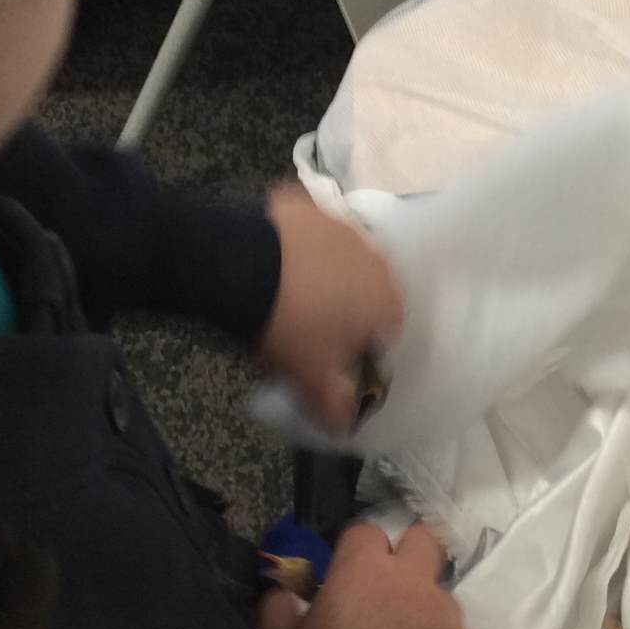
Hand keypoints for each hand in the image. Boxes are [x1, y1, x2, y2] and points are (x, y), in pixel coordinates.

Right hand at [257, 523, 493, 628]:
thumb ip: (281, 606)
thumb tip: (288, 595)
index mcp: (364, 572)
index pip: (367, 532)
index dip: (354, 553)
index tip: (344, 578)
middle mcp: (414, 588)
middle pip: (424, 543)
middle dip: (406, 559)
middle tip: (385, 597)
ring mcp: (450, 627)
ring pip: (446, 601)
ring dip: (426, 618)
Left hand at [261, 185, 402, 429]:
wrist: (238, 265)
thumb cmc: (287, 325)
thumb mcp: (308, 376)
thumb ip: (334, 405)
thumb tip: (346, 424)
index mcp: (385, 300)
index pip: (391, 329)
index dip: (366, 344)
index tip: (340, 356)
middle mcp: (375, 258)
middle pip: (369, 288)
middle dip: (348, 306)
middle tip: (313, 326)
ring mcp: (342, 225)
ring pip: (342, 256)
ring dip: (327, 273)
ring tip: (292, 293)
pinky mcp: (308, 204)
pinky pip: (310, 229)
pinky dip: (299, 244)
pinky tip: (275, 261)